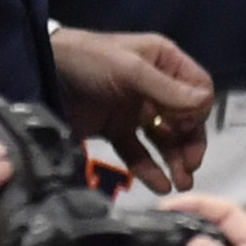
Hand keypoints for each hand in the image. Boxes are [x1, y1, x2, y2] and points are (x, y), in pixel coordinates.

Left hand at [49, 25, 214, 190]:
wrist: (41, 72)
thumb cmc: (88, 61)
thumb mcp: (129, 69)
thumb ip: (167, 89)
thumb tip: (204, 105)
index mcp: (162, 61)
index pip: (198, 89)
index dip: (198, 111)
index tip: (188, 126)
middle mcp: (154, 86)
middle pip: (186, 120)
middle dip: (191, 143)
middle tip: (189, 166)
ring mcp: (134, 109)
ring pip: (165, 140)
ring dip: (175, 160)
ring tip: (182, 182)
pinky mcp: (116, 129)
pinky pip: (139, 152)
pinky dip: (150, 168)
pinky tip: (160, 184)